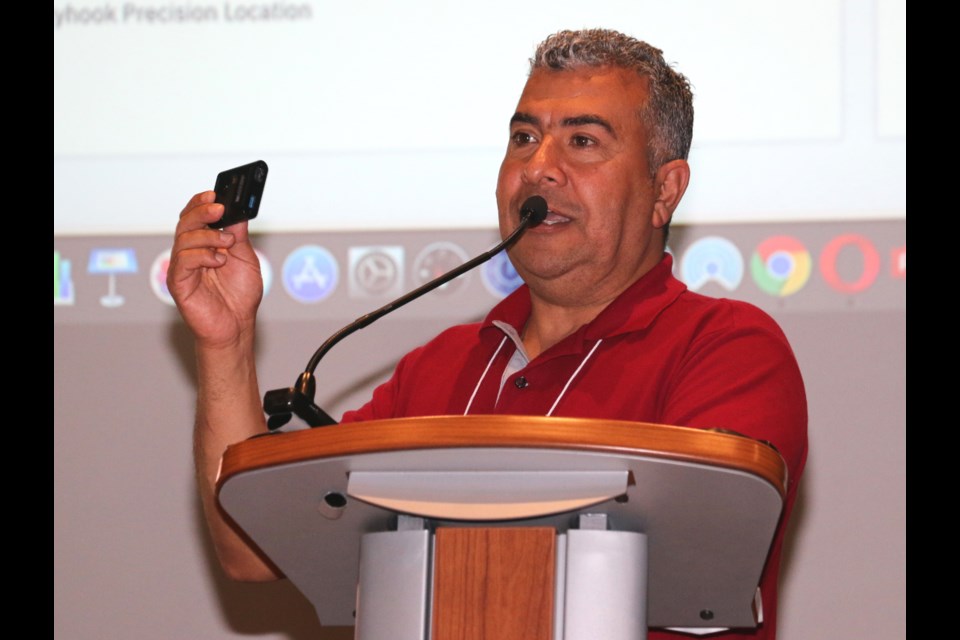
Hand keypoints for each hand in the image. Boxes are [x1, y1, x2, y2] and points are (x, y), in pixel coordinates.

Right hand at [168, 191, 263, 347]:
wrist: (236, 326)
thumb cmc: (239, 296)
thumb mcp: (246, 259)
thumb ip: (239, 235)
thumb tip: (237, 211)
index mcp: (204, 245)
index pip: (195, 217)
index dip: (201, 203)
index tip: (215, 194)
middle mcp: (190, 253)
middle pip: (185, 223)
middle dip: (201, 211)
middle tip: (218, 208)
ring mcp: (182, 267)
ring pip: (183, 238)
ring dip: (207, 235)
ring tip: (227, 243)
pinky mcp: (178, 283)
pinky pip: (183, 261)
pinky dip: (202, 256)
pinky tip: (219, 260)